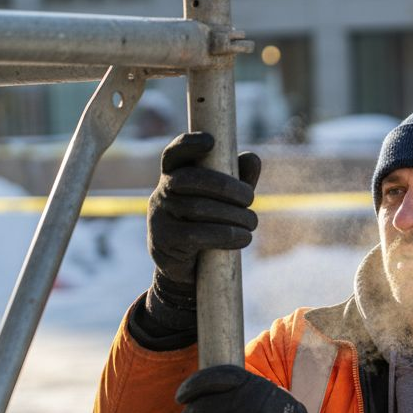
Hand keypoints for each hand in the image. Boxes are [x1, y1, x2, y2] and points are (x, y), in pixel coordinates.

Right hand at [148, 131, 260, 286]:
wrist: (187, 271)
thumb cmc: (208, 227)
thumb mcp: (225, 202)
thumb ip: (237, 180)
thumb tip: (253, 158)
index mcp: (173, 177)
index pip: (174, 155)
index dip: (188, 144)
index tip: (210, 141)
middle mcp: (161, 193)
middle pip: (190, 179)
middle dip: (226, 186)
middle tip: (251, 198)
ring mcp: (159, 217)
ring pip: (197, 208)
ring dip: (233, 215)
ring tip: (252, 223)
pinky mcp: (165, 242)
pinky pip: (196, 235)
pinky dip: (226, 235)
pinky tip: (243, 238)